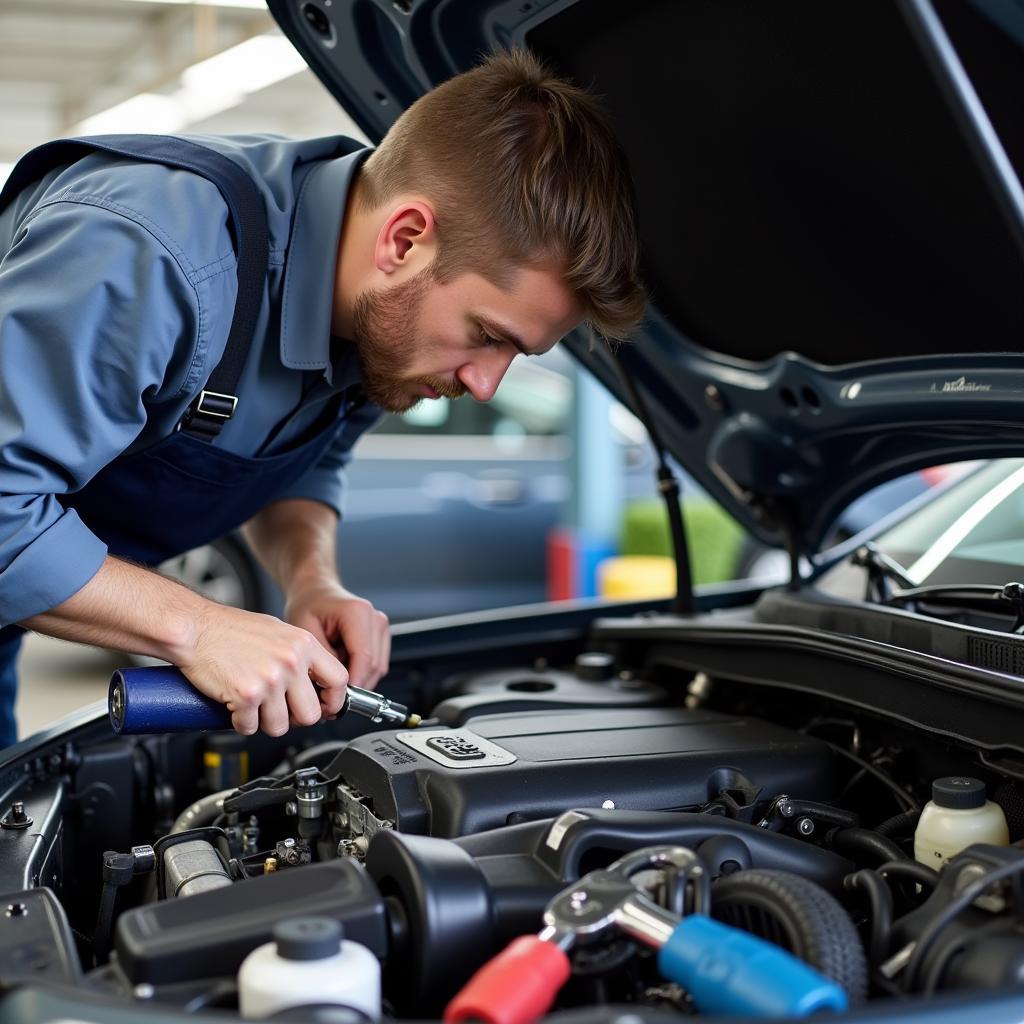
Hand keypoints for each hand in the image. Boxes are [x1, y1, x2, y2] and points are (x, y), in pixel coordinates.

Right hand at [178, 603, 347, 736]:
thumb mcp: (279, 632)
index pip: (340, 680)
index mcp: (304, 644)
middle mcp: (291, 661)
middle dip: (295, 719)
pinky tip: (236, 707)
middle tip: (281, 712)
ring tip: (254, 706)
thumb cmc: (230, 629)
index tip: (324, 708)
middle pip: (311, 713)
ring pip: (280, 726)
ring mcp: (270, 679)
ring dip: (265, 723)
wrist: (194, 628)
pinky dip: (242, 723)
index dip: (333, 701)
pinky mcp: (246, 694)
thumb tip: (316, 681)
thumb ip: (300, 655)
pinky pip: (251, 727)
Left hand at [284, 579, 389, 690]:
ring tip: (334, 678)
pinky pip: (377, 664)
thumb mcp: (305, 632)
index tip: (337, 699)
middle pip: (374, 666)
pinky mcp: (381, 634)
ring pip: (378, 668)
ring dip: (358, 679)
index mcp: (357, 613)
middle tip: (330, 696)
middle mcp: (374, 618)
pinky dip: (361, 672)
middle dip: (355, 685)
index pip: (364, 658)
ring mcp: (381, 626)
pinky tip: (343, 667)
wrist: (315, 592)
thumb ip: (323, 660)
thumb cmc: (308, 606)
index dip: (353, 684)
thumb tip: (335, 687)